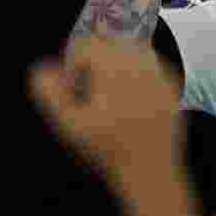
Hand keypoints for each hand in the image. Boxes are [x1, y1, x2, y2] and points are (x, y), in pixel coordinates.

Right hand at [29, 37, 182, 181]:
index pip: (85, 45)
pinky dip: (137, 77)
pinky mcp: (173, 87)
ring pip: (133, 52)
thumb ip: (50, 93)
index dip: (71, 65)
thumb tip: (42, 71)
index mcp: (115, 65)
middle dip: (94, 61)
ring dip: (116, 65)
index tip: (70, 89)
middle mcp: (142, 62)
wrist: (151, 172)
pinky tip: (130, 105)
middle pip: (110, 42)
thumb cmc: (109, 150)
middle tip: (87, 92)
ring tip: (107, 96)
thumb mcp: (70, 125)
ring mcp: (162, 73)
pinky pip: (152, 68)